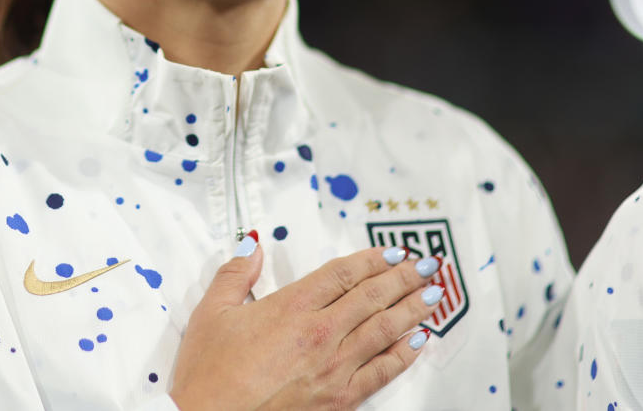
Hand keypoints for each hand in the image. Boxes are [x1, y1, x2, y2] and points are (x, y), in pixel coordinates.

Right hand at [168, 235, 441, 410]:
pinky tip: (418, 341)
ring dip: (412, 308)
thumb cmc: (209, 376)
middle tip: (425, 264)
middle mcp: (319, 333)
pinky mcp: (338, 398)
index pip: (343, 273)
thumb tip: (252, 247)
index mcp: (290, 307)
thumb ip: (235, 274)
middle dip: (403, 277)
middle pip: (371, 296)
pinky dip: (404, 354)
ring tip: (433, 294)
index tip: (392, 251)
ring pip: (384, 329)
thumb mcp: (211, 313)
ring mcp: (332, 367)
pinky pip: (381, 371)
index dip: (372, 258)